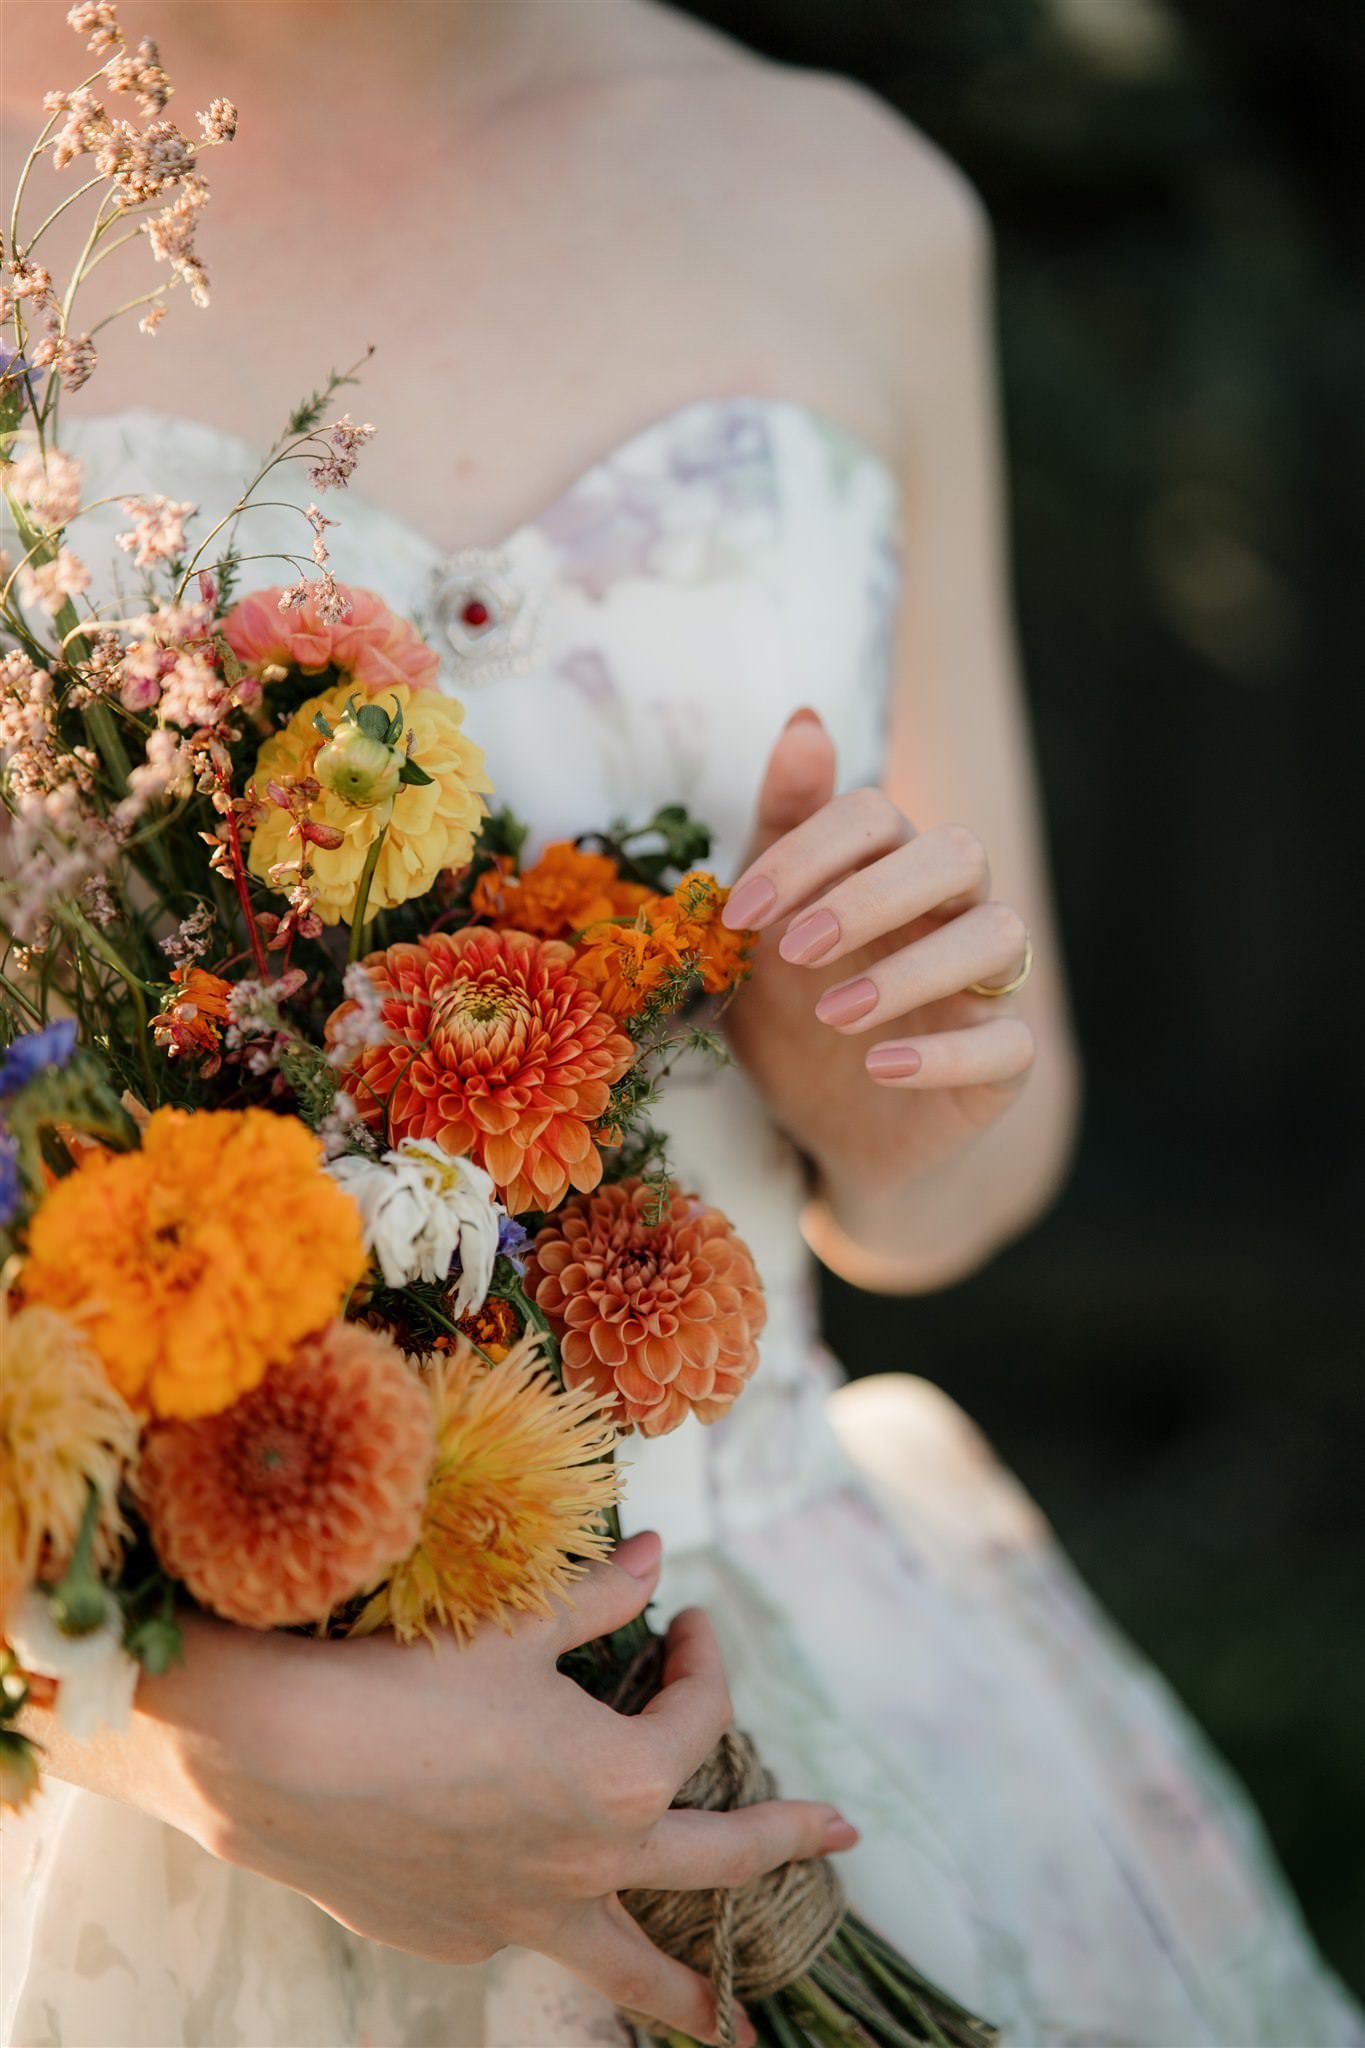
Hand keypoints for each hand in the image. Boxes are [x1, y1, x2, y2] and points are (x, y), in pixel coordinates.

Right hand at [44, 1532, 854, 2047]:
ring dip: (694, 1992)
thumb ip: (602, 1597)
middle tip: (837, 1836)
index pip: (699, 1714)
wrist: (279, 1760)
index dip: (704, 1654)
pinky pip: (528, 1932)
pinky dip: (551, 1920)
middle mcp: (594, 1861)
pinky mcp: (463, 1935)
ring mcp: (529, 1913)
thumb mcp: (519, 1624)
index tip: (688, 1615)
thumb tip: (658, 1556)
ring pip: (633, 1965)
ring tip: (738, 2029)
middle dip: (783, 1841)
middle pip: (717, 1858)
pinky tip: (534, 1902)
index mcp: (624, 1777)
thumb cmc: (407, 1676)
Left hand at [723, 711, 1035, 1194]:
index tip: (740, 913)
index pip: (875, 815)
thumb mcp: (761, 927)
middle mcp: (951, 911)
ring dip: (914, 971)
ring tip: (835, 1015)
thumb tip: (805, 717)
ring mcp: (986, 984)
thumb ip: (780, 829)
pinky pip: (1009, 1044)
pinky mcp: (1004, 1061)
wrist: (820, 1131)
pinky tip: (878, 1066)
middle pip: (959, 853)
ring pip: (1000, 936)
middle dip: (875, 894)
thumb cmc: (790, 1012)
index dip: (808, 853)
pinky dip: (945, 1053)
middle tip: (796, 950)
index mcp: (889, 866)